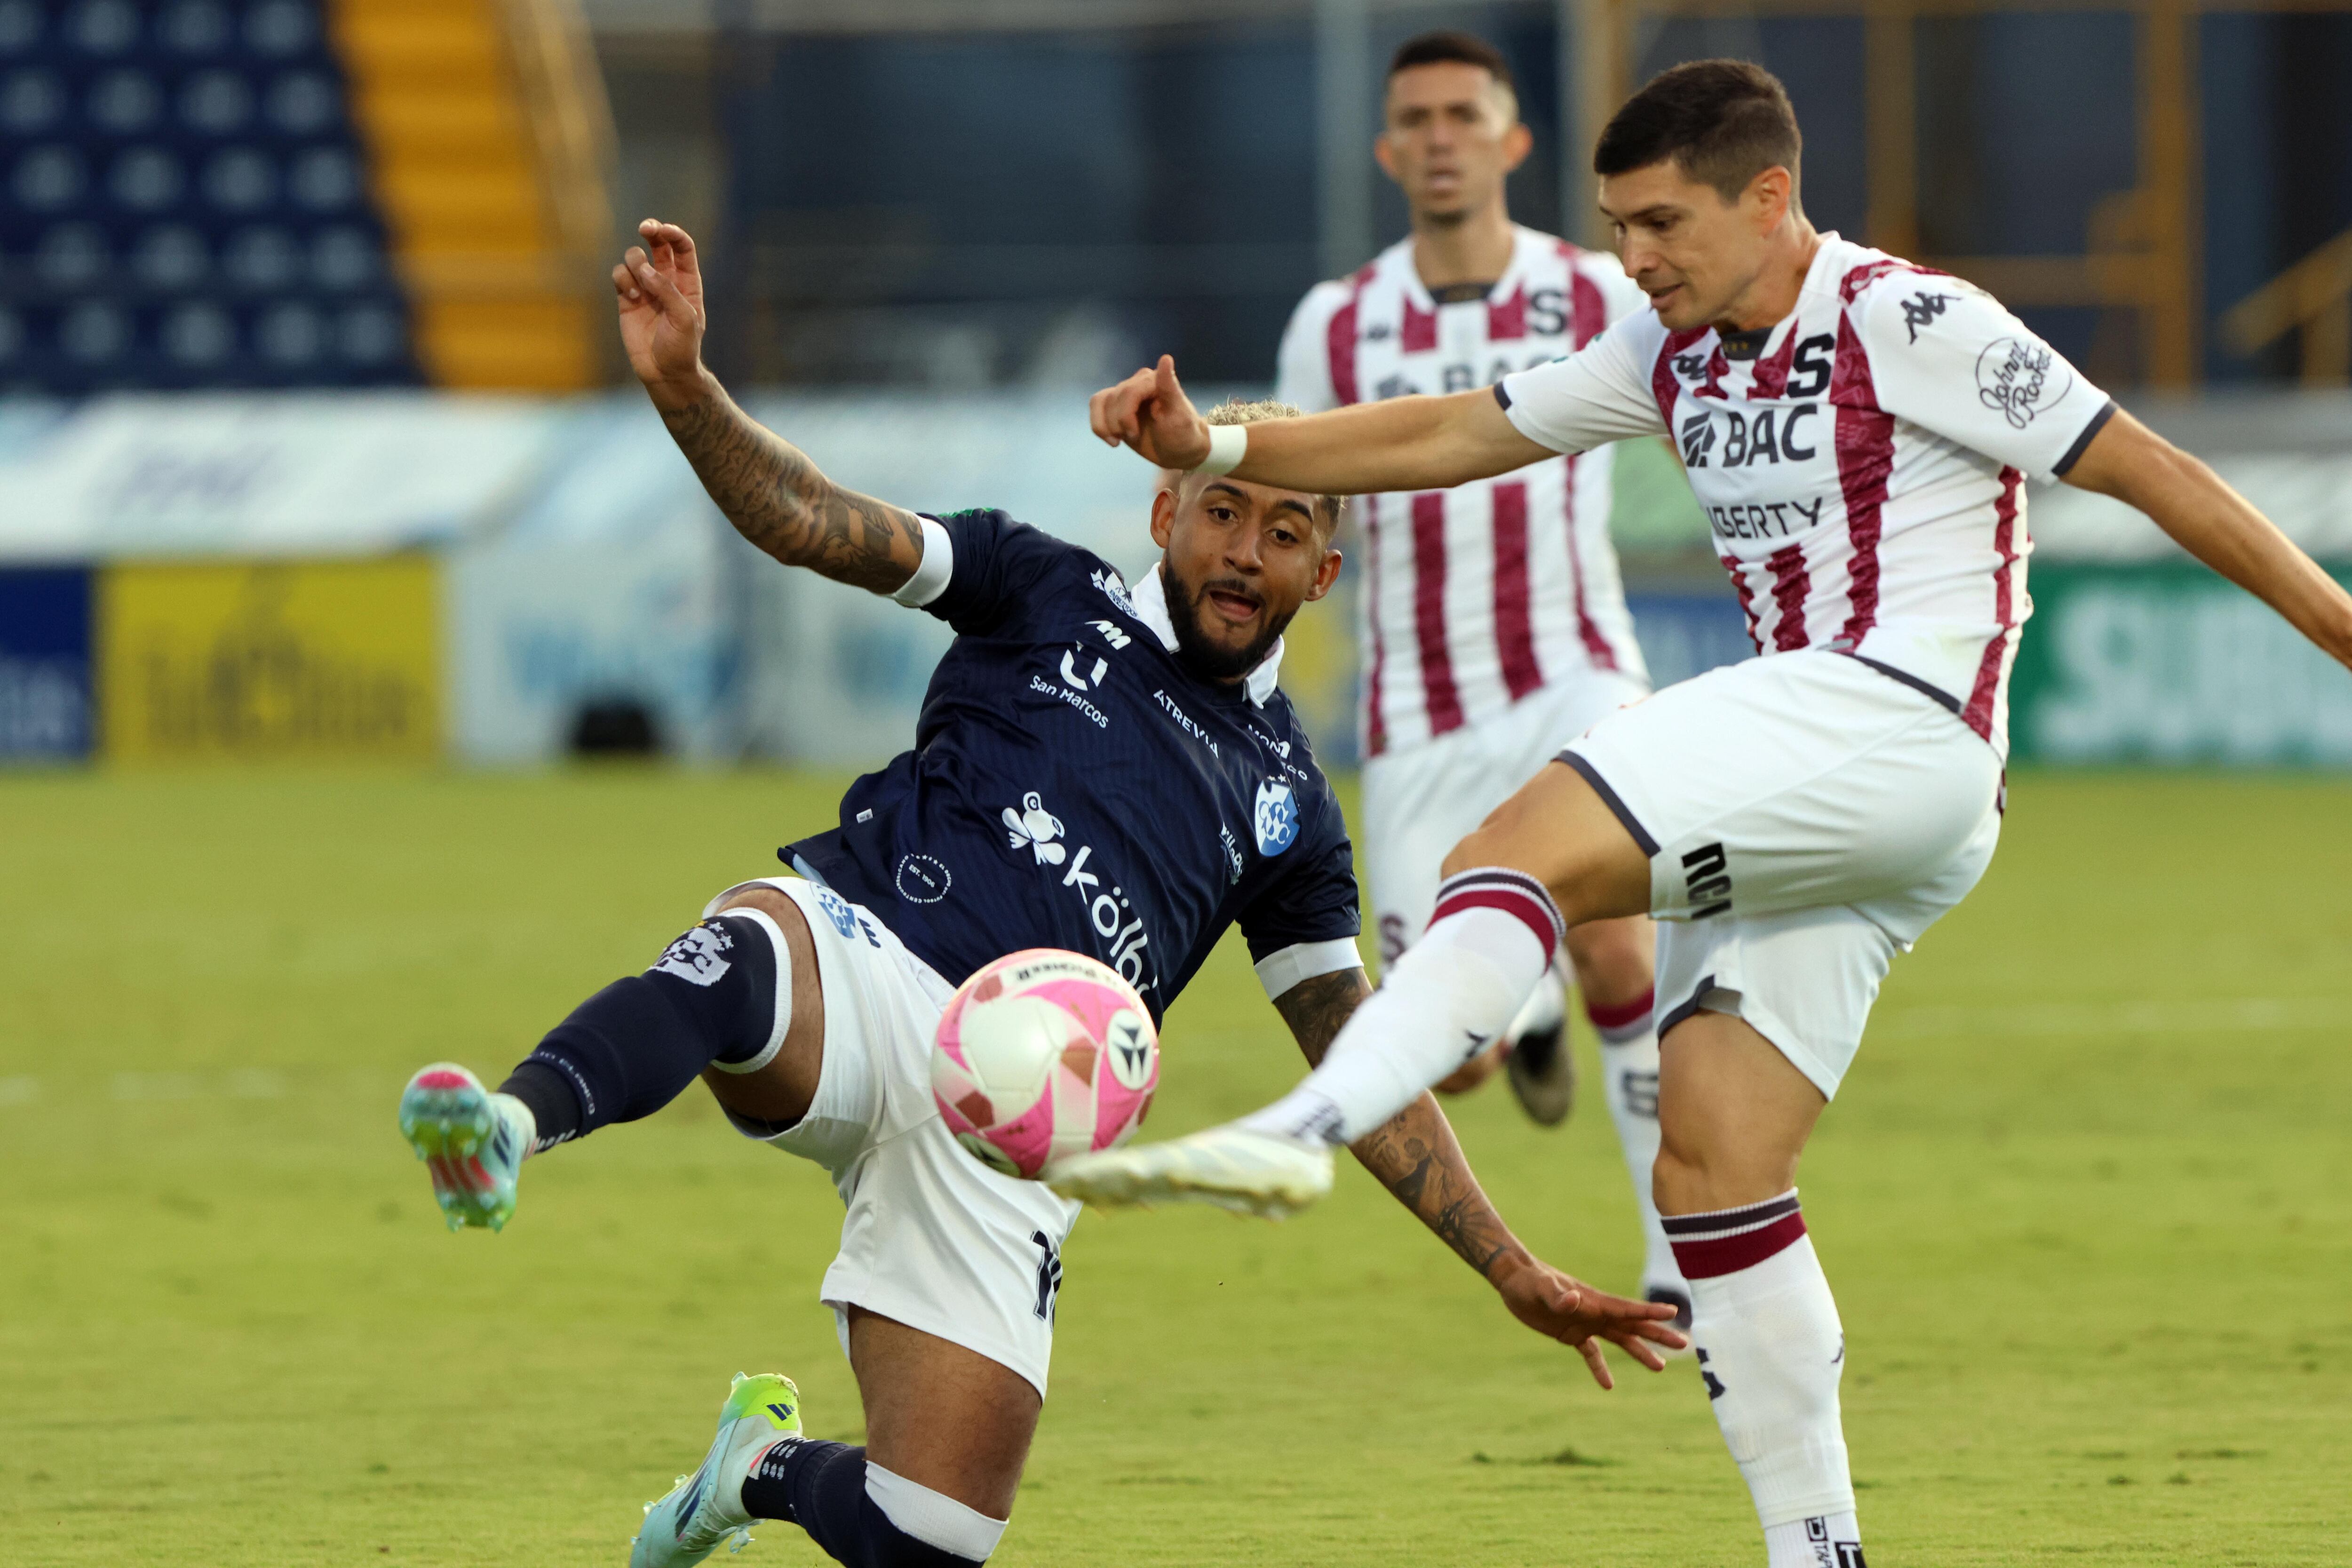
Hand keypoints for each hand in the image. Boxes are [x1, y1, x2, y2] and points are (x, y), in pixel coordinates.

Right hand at [613, 218, 709, 412]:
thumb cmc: (681, 347)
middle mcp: (666, 280)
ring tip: (639, 288)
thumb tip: (645, 269)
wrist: (664, 372)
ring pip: (634, 257)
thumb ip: (666, 290)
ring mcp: (645, 288)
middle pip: (658, 243)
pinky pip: (620, 275)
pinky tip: (631, 299)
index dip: (673, 233)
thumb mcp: (684, 318)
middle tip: (645, 228)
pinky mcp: (626, 298)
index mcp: (687, 282)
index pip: (682, 247)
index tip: (662, 230)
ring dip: (635, 264)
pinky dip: (623, 281)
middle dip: (651, 230)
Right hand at [1089, 355, 1210, 468]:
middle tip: (1135, 436)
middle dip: (1120, 424)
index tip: (1135, 433)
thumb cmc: (1184, 433)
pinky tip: (1113, 440)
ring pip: (1100, 402)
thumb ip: (1170, 387)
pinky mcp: (1115, 404)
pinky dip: (1099, 426)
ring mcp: (1124, 392)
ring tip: (1124, 438)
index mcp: (1154, 380)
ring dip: (1108, 427)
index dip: (1126, 415)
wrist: (1179, 450)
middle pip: (1113, 399)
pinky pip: (1096, 406)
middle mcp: (1138, 381)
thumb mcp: (1180, 415)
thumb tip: (1166, 358)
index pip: (1129, 392)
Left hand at [1491, 1254, 1687, 1389]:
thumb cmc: (1528, 1280)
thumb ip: (1558, 1295)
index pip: (1626, 1308)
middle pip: (1633, 1324)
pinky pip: (1591, 1353)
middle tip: (1684, 1343)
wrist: (1513, 1280)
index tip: (1673, 1312)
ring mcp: (1586, 1323)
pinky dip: (1600, 1367)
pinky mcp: (1571, 1333)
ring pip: (1619, 1339)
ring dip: (1639, 1351)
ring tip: (1660, 1367)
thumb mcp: (1541, 1288)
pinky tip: (1608, 1385)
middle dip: (1657, 1333)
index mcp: (1593, 1301)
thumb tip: (1574, 1300)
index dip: (1649, 1311)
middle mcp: (1595, 1312)